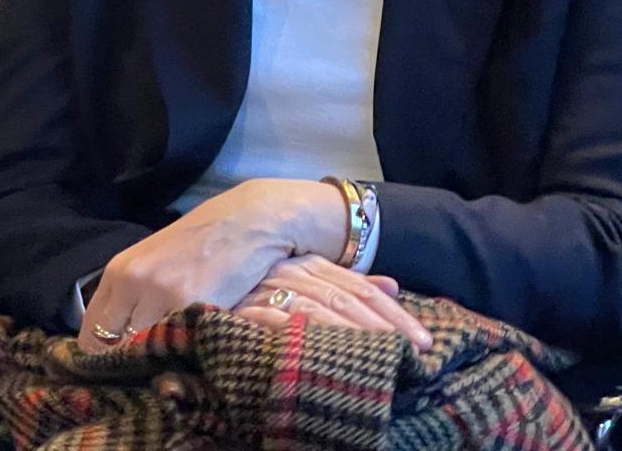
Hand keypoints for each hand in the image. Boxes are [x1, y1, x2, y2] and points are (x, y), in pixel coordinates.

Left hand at [78, 178, 345, 351]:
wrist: (247, 221)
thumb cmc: (201, 242)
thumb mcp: (153, 262)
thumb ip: (131, 295)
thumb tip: (116, 340)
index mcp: (118, 271)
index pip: (91, 332)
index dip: (102, 354)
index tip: (119, 365)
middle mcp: (132, 282)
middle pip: (113, 346)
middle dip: (129, 360)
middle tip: (149, 366)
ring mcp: (160, 295)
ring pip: (145, 349)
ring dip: (158, 358)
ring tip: (174, 355)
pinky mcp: (190, 305)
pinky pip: (177, 345)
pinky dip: (184, 352)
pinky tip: (195, 347)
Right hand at [234, 254, 432, 349]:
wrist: (199, 274)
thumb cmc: (258, 286)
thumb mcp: (308, 279)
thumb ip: (347, 283)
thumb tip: (393, 284)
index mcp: (309, 263)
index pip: (360, 288)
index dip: (394, 313)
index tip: (423, 341)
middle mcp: (292, 270)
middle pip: (346, 298)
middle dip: (384, 326)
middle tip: (413, 354)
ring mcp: (269, 287)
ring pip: (321, 309)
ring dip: (354, 333)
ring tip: (382, 357)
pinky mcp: (247, 307)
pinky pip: (283, 321)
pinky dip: (307, 336)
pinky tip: (328, 352)